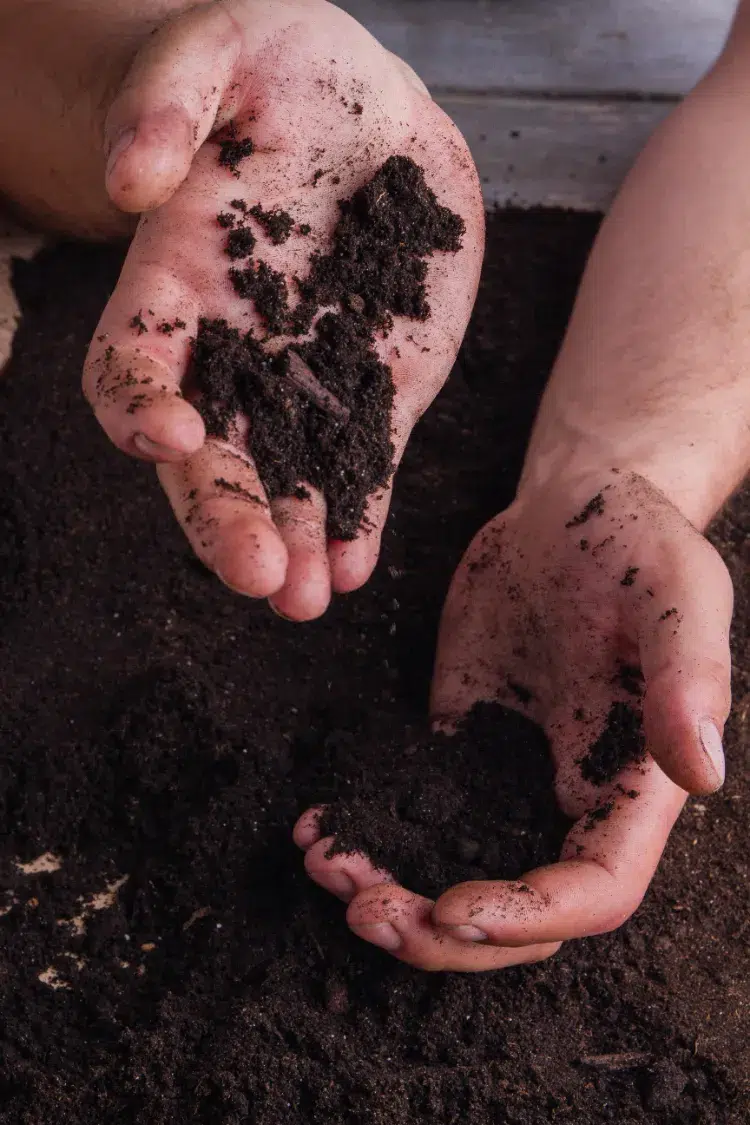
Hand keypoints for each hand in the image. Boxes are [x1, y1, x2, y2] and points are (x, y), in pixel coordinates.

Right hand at [82, 0, 482, 619]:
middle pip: (209, 454)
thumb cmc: (280, 69)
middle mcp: (232, 349)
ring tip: (308, 599)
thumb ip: (171, 98)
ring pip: (284, 479)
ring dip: (293, 542)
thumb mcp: (220, 48)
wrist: (367, 113)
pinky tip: (356, 564)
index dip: (138, 404)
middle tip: (256, 575)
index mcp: (176, 278)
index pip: (130, 362)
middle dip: (225, 515)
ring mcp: (304, 378)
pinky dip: (356, 519)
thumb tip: (134, 181)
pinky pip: (360, 467)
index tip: (172, 436)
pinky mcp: (374, 391)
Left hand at [294, 469, 732, 968]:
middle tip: (363, 909)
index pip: (595, 890)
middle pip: (517, 914)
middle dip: (443, 932)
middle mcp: (571, 793)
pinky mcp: (460, 739)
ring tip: (325, 869)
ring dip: (395, 892)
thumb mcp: (678, 589)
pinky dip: (369, 830)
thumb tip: (701, 773)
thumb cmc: (638, 536)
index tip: (453, 907)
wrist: (572, 501)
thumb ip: (689, 676)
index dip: (528, 917)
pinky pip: (414, 807)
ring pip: (458, 870)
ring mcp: (509, 772)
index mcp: (634, 780)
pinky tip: (317, 829)